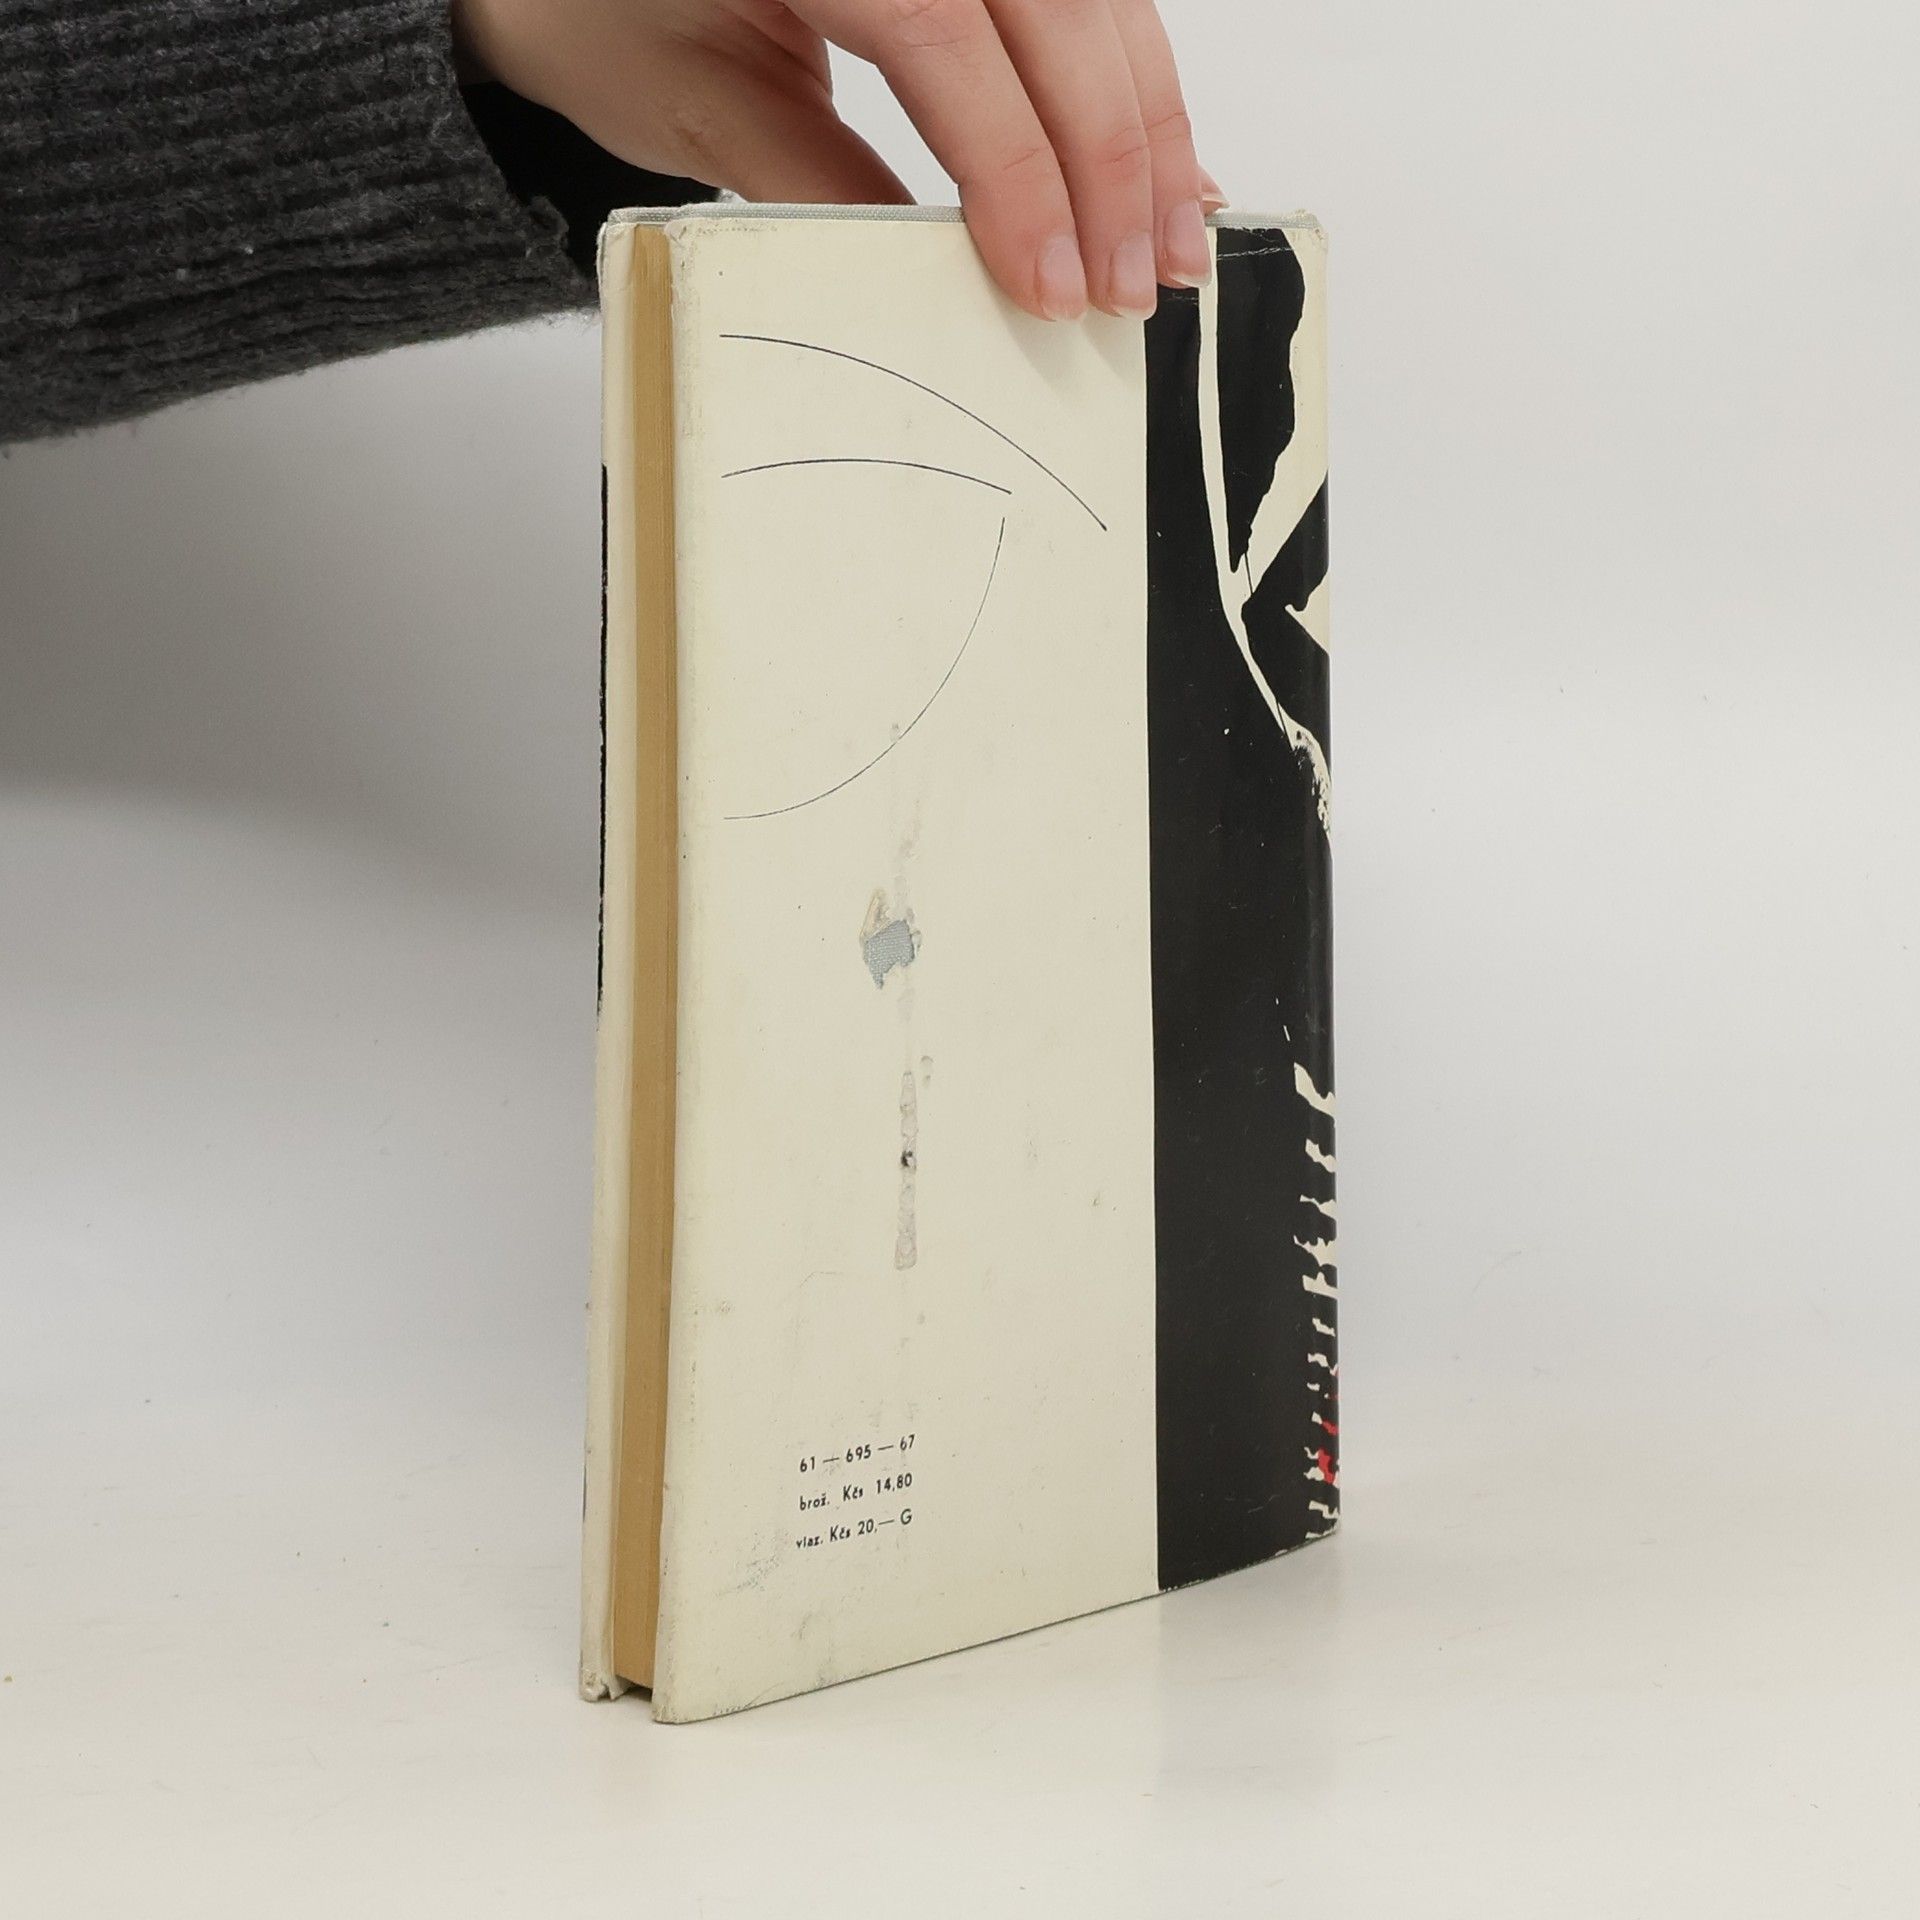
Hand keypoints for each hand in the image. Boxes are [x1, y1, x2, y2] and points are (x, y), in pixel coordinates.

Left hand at [451, 0, 1223, 319]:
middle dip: (1114, 157)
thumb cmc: (603, 4)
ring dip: (1149, 123)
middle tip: (1137, 288)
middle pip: (1057, 8)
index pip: (947, 39)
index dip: (1018, 171)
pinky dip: (1130, 78)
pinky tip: (1164, 161)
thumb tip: (952, 281)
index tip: (1056, 285)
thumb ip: (820, 188)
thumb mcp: (693, 109)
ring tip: (1175, 242)